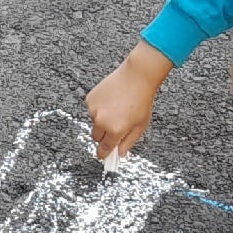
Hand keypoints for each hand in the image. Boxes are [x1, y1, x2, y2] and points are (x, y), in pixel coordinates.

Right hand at [86, 42, 172, 159]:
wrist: (137, 77)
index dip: (104, 153)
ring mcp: (93, 110)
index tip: (104, 155)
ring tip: (116, 108)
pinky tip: (111, 100)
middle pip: (96, 137)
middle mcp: (101, 121)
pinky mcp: (90, 99)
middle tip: (115, 127)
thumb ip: (128, 142)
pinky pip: (92, 110)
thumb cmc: (142, 100)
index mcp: (114, 130)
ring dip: (101, 120)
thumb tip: (119, 154)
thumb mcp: (140, 126)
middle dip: (103, 136)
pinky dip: (99, 108)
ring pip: (94, 122)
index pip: (104, 149)